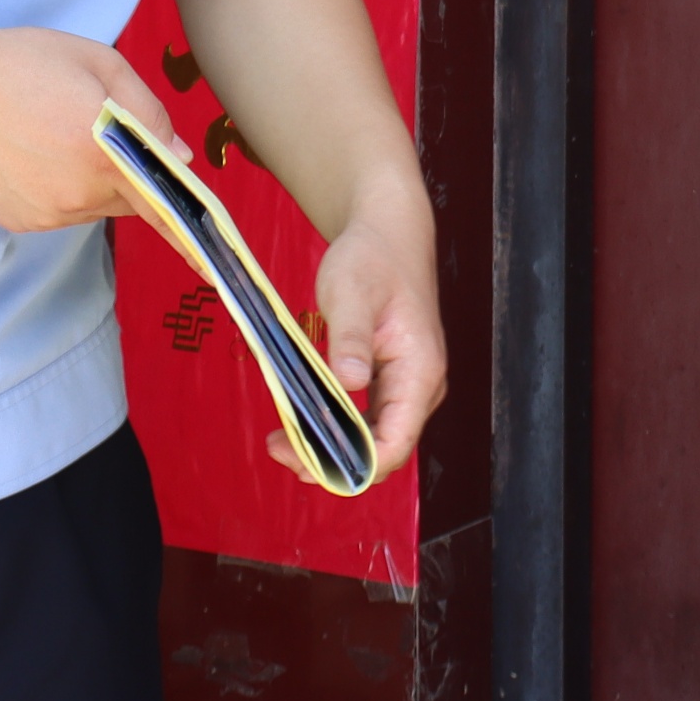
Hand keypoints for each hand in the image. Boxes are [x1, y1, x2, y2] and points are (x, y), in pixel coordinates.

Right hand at [0, 25, 179, 234]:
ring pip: (99, 207)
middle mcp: (80, 191)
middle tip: (105, 134)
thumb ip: (147, 108)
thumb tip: (179, 155)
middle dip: (135, 174)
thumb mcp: (97, 63)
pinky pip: (66, 213)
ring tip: (64, 136)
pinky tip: (40, 154)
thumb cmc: (20, 63)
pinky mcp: (21, 221)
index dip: (190, 222)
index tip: (213, 255)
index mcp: (106, 148)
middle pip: (134, 199)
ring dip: (100, 183)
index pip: (164, 198)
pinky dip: (67, 191)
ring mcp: (48, 212)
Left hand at [282, 184, 445, 489]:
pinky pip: (367, 419)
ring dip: (330, 448)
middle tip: (278, 450)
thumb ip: (349, 338)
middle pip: (382, 450)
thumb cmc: (372, 258)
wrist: (389, 233)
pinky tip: (300, 420)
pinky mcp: (392, 380)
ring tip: (281, 441)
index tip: (303, 460)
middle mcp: (421, 387)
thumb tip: (349, 383)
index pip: (394, 446)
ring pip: (373, 439)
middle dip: (332, 462)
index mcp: (420, 371)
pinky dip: (334, 427)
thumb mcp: (351, 292)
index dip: (352, 466)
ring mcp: (408, 385)